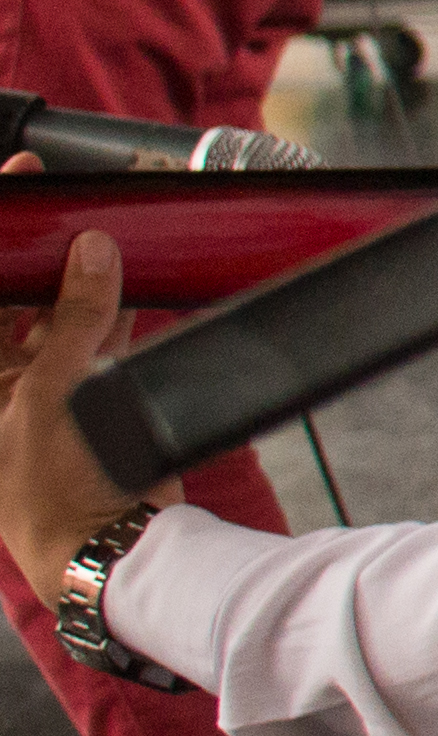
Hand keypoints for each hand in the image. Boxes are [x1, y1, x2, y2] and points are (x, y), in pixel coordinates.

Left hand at [0, 231, 160, 607]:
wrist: (108, 544)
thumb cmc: (48, 490)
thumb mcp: (53, 394)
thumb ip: (73, 321)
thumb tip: (92, 253)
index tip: (18, 192)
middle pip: (9, 300)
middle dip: (38, 256)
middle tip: (66, 210)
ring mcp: (35, 388)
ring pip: (52, 315)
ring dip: (78, 280)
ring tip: (103, 238)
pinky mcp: (81, 398)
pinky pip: (91, 339)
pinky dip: (110, 312)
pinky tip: (127, 282)